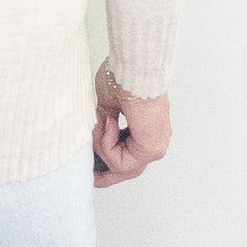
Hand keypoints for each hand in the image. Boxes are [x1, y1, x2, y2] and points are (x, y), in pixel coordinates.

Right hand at [92, 57, 170, 186]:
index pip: (129, 155)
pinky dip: (107, 145)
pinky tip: (108, 122)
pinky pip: (122, 162)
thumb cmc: (123, 76)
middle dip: (105, 174)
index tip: (92, 170)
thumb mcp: (108, 103)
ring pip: (122, 165)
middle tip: (90, 178)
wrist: (134, 68)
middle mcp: (154, 139)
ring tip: (99, 123)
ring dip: (102, 147)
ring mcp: (155, 146)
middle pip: (128, 169)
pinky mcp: (151, 149)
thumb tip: (100, 130)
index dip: (108, 162)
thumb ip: (106, 120)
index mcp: (147, 128)